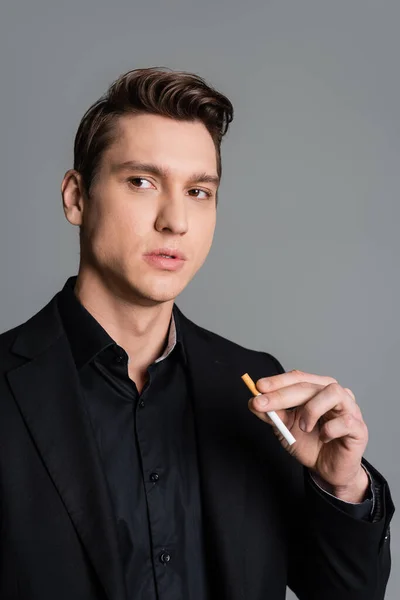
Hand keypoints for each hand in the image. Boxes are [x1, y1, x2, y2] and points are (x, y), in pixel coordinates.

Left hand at [248, 370, 368, 501]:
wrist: (326, 470)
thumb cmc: (309, 444)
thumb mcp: (285, 428)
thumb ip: (272, 414)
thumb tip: (253, 401)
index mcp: (317, 389)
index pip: (298, 377)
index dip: (278, 381)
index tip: (258, 386)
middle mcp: (335, 394)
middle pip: (309, 385)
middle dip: (282, 394)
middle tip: (263, 404)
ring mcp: (350, 408)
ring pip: (333, 392)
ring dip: (312, 409)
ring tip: (303, 427)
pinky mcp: (359, 427)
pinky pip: (345, 421)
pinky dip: (330, 429)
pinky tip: (325, 437)